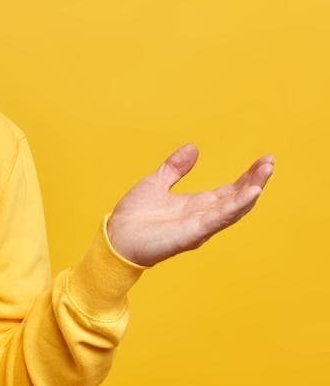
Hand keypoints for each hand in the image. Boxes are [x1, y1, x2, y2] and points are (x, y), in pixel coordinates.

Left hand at [106, 143, 274, 266]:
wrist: (115, 237)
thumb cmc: (133, 217)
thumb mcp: (156, 183)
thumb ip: (175, 168)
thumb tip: (193, 147)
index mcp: (196, 206)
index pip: (229, 190)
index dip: (247, 177)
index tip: (264, 160)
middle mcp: (203, 217)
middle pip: (236, 198)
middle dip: (255, 180)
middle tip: (270, 162)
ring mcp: (199, 227)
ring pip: (233, 208)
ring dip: (251, 190)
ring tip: (266, 172)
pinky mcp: (192, 234)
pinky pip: (218, 219)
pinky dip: (235, 206)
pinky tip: (251, 193)